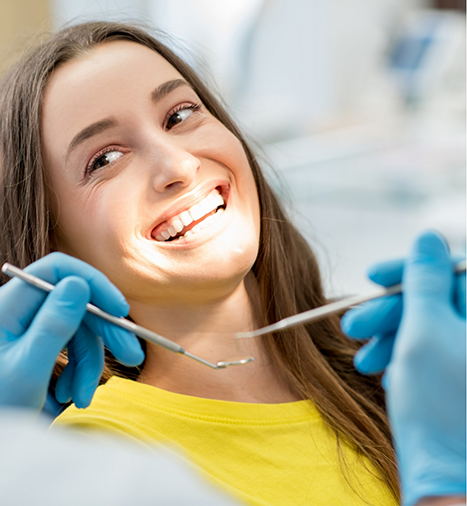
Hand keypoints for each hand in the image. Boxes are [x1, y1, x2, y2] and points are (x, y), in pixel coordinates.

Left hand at [0, 252, 143, 410]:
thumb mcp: (27, 369)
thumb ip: (54, 325)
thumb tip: (79, 283)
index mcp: (9, 305)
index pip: (58, 270)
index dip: (94, 283)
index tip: (120, 309)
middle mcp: (22, 308)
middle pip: (77, 302)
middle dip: (105, 332)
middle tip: (132, 355)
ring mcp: (32, 323)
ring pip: (81, 329)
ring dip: (90, 364)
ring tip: (82, 397)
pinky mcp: (41, 340)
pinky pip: (74, 346)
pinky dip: (81, 370)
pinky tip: (72, 394)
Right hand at [345, 232, 465, 505]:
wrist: (442, 475)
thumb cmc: (436, 403)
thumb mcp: (423, 329)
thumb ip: (425, 278)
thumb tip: (427, 237)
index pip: (450, 271)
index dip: (409, 269)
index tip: (373, 275)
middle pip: (432, 301)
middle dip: (388, 312)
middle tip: (353, 326)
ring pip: (423, 327)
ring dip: (387, 338)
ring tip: (364, 360)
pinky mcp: (455, 375)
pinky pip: (424, 350)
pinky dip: (399, 356)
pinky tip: (382, 372)